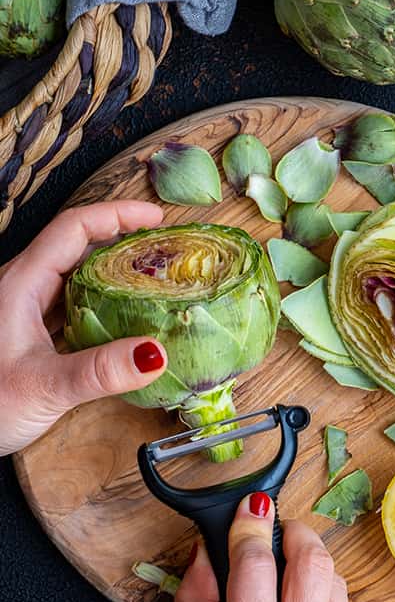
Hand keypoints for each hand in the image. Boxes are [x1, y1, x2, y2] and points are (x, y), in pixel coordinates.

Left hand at [0, 201, 168, 454]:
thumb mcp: (44, 387)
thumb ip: (100, 371)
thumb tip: (157, 353)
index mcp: (20, 284)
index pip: (73, 228)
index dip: (116, 215)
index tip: (157, 219)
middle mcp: (22, 289)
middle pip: (78, 245)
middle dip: (124, 239)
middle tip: (166, 251)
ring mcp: (24, 311)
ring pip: (76, 275)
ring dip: (116, 272)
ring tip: (156, 280)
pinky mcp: (29, 334)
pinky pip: (74, 304)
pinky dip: (106, 301)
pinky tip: (128, 320)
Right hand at [175, 492, 362, 601]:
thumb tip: (204, 552)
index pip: (256, 567)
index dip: (250, 527)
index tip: (248, 509)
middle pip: (312, 561)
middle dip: (295, 532)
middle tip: (277, 529)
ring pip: (335, 579)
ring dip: (311, 561)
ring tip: (288, 569)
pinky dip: (324, 595)